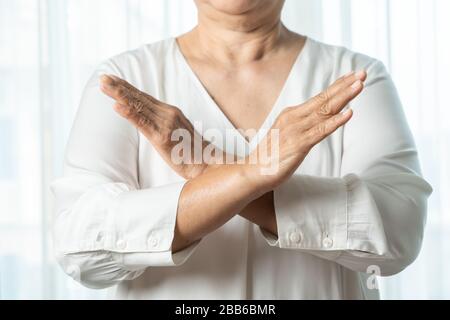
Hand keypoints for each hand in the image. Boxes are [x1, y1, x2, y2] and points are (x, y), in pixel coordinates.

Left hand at [100, 74, 219, 178]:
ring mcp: (165, 124)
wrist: (208, 164)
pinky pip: (143, 124)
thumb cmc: (192, 153)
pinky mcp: (162, 137)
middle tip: (103, 77)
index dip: (127, 87)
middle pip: (139, 98)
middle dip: (119, 87)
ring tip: (105, 86)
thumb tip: (150, 122)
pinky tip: (117, 107)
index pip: (144, 97)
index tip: (112, 79)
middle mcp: (168, 114)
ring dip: (120, 95)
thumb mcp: (177, 133)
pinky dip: (129, 114)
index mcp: (170, 112)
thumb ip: (164, 124)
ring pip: (138, 107)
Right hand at [246, 70, 366, 191]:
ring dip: (344, 97)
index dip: (337, 86)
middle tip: (363, 72)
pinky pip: (321, 132)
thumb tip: (317, 119)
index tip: (352, 75)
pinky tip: (349, 113)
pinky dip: (336, 122)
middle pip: (324, 99)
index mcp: (291, 114)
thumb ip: (301, 125)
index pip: (319, 97)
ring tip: (359, 85)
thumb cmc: (270, 155)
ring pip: (325, 111)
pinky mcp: (298, 145)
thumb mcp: (287, 134)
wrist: (252, 171)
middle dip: (345, 85)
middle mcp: (294, 118)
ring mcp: (296, 131)